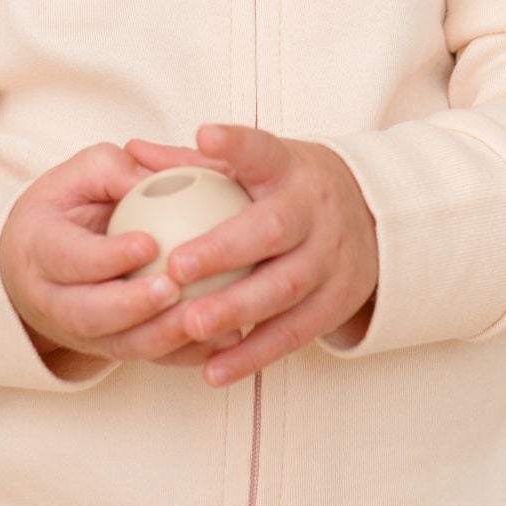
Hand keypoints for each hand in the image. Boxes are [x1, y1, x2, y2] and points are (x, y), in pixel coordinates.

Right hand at [0, 141, 210, 374]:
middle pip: (88, 314)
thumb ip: (115, 170)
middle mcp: (53, 300)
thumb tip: (160, 177)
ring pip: (121, 346)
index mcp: (39, 248)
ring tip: (206, 318)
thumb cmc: (68, 206)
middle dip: (132, 307)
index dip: (107, 256)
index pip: (69, 258)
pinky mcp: (112, 348)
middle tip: (174, 289)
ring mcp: (82, 333)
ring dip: (165, 337)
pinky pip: (150, 358)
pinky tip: (224, 339)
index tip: (149, 243)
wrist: (40, 260)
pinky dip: (187, 353)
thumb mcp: (80, 174)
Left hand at [110, 122, 378, 385]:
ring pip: (285, 289)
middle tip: (177, 267)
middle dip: (225, 250)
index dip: (236, 146)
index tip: (205, 136)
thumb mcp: (255, 168)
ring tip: (191, 326)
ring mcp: (332, 260)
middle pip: (274, 231)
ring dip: (237, 311)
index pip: (264, 153)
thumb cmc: (289, 192)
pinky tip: (214, 369)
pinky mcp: (337, 303)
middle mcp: (316, 212)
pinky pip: (294, 333)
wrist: (373, 221)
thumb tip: (132, 152)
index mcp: (290, 171)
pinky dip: (254, 354)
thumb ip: (194, 164)